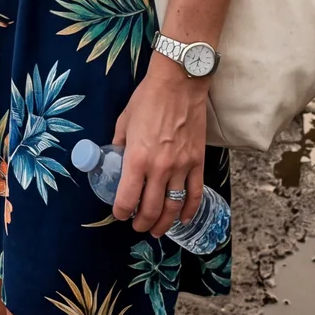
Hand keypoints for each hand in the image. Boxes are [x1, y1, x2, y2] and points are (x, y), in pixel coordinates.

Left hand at [110, 54, 207, 237]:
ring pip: (174, 206)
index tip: (119, 214)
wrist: (178, 84)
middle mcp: (160, 167)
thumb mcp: (124, 121)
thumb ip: (120, 143)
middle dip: (142, 222)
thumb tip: (116, 158)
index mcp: (137, 158)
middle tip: (137, 226)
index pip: (128, 197)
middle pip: (151, 208)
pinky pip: (195, 193)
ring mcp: (182, 167)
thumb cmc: (147, 99)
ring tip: (157, 230)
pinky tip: (183, 218)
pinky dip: (189, 210)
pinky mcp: (198, 163)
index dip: (121, 211)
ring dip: (165, 222)